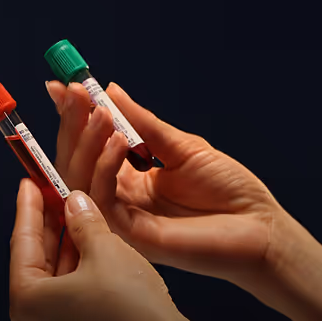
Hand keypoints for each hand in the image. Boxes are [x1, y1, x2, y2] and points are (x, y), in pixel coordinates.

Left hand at [9, 177, 185, 320]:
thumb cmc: (132, 304)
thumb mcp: (105, 248)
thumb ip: (82, 221)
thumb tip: (73, 202)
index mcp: (27, 304)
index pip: (21, 245)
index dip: (28, 209)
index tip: (30, 185)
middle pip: (36, 269)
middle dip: (50, 232)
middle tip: (56, 199)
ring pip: (55, 290)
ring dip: (67, 256)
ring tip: (80, 224)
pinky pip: (71, 310)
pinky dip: (79, 283)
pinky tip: (94, 260)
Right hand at [45, 80, 289, 291]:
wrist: (260, 228)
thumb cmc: (230, 191)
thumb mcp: (183, 147)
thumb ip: (144, 123)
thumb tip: (110, 90)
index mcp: (133, 181)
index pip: (91, 148)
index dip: (74, 118)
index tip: (61, 85)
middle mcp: (123, 200)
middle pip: (78, 163)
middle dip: (73, 124)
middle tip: (73, 92)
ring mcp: (124, 219)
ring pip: (81, 180)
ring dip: (86, 142)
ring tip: (100, 113)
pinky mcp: (131, 235)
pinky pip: (103, 199)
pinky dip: (104, 167)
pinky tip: (119, 142)